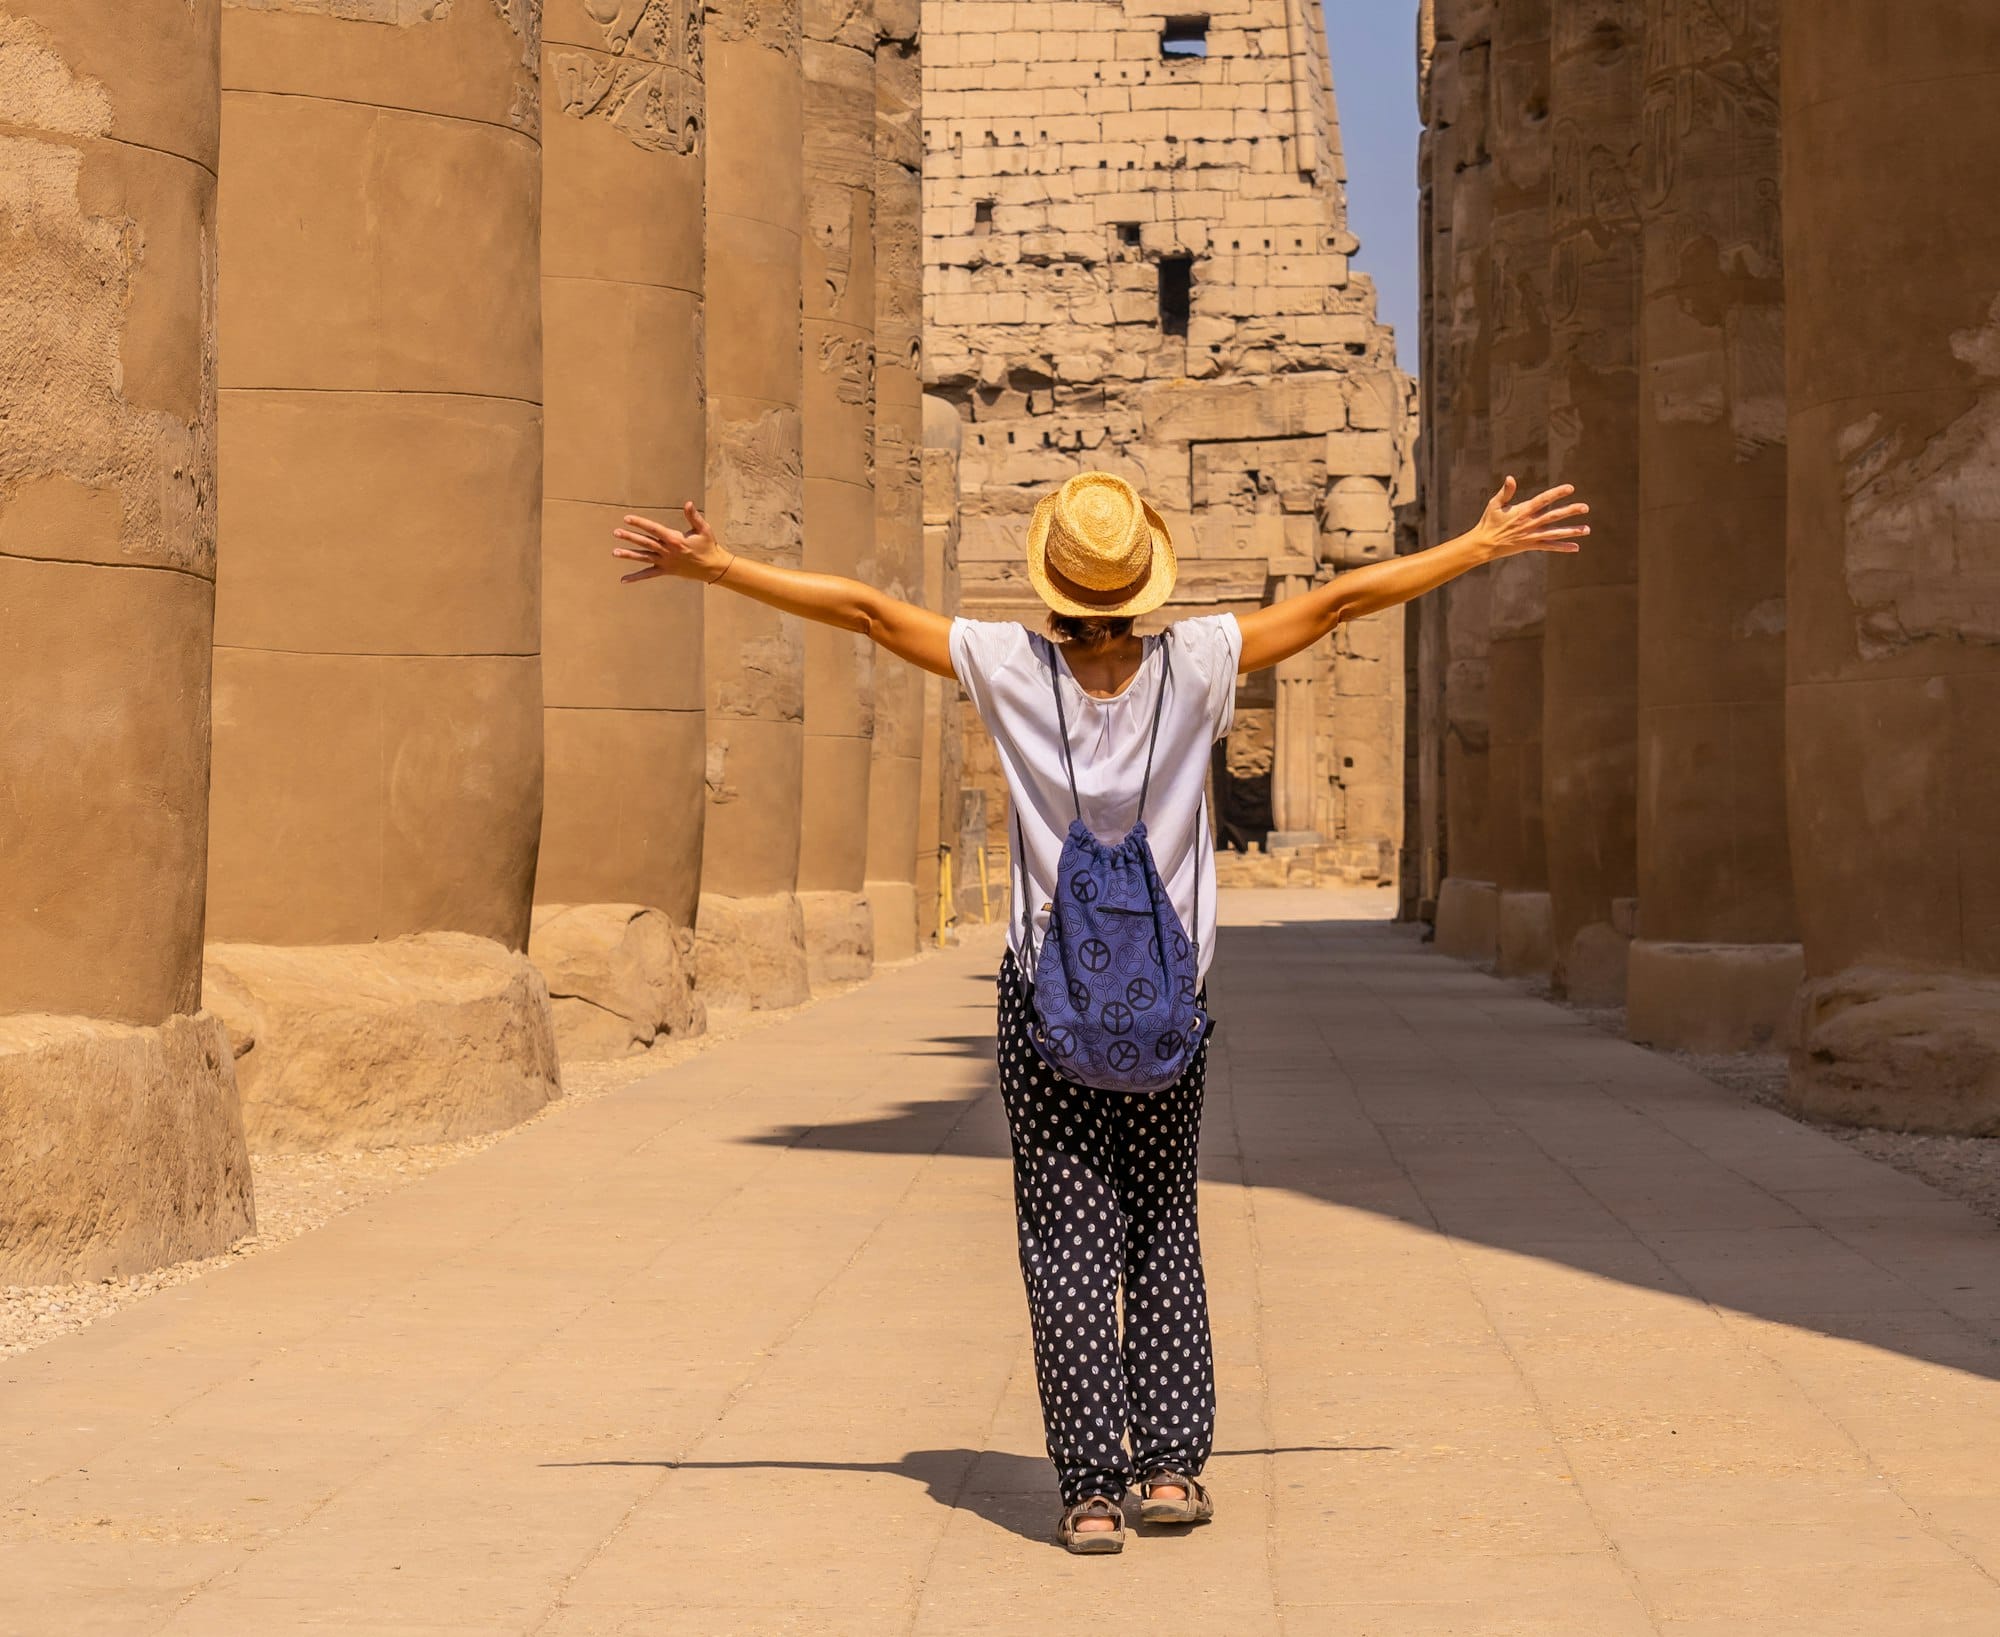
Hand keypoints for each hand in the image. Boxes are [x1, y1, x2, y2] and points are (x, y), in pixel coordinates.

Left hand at [612, 502, 730, 583]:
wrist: (713, 568)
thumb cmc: (708, 546)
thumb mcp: (703, 529)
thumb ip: (693, 517)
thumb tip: (688, 503)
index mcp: (675, 539)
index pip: (654, 529)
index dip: (640, 523)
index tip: (627, 518)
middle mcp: (667, 551)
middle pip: (645, 542)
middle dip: (630, 537)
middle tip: (616, 532)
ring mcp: (665, 562)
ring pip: (644, 557)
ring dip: (629, 555)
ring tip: (614, 553)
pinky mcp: (666, 571)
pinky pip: (649, 575)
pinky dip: (636, 577)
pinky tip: (623, 580)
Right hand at [1469, 477, 1590, 559]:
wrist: (1484, 544)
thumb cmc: (1488, 522)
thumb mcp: (1495, 504)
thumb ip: (1506, 492)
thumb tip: (1510, 478)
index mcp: (1523, 511)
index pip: (1543, 500)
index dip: (1557, 493)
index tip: (1570, 488)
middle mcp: (1530, 523)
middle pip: (1554, 516)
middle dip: (1570, 511)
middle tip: (1585, 507)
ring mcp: (1531, 535)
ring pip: (1555, 533)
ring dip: (1571, 531)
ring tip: (1587, 529)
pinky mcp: (1531, 545)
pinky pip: (1549, 546)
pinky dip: (1562, 547)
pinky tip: (1576, 547)